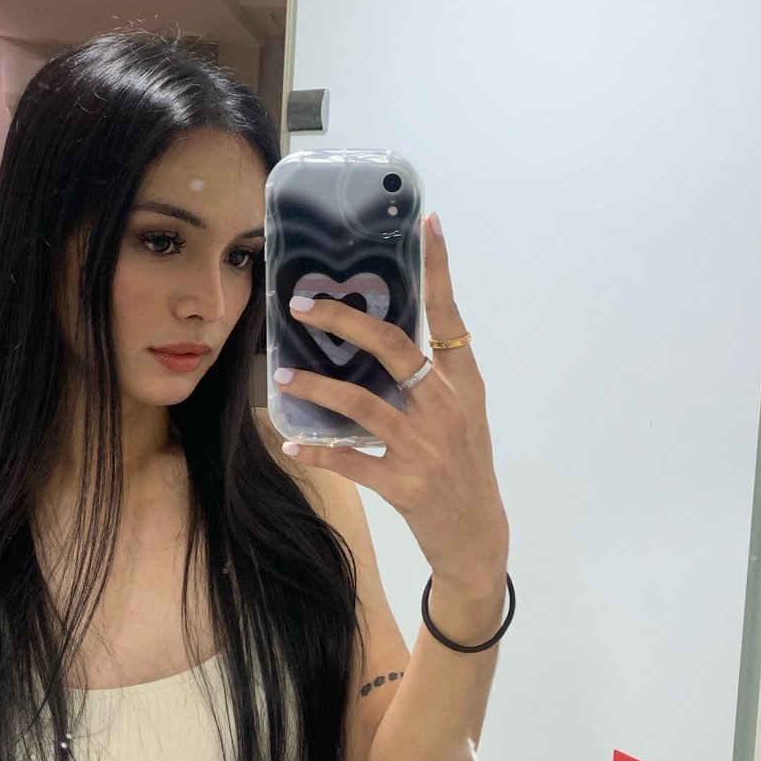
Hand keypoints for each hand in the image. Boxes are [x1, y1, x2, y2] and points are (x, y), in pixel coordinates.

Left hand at [275, 213, 508, 590]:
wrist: (478, 536)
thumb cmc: (465, 466)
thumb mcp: (462, 414)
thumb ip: (431, 377)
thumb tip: (378, 337)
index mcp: (463, 384)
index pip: (450, 315)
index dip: (439, 269)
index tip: (428, 223)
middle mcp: (446, 408)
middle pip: (393, 348)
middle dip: (345, 322)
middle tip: (304, 305)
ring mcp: (426, 447)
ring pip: (362, 404)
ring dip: (316, 388)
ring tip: (282, 378)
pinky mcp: (405, 485)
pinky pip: (351, 461)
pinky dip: (319, 452)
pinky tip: (292, 446)